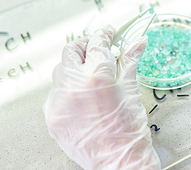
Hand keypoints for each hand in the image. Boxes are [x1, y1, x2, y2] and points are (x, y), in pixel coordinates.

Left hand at [43, 26, 160, 169]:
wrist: (118, 162)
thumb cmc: (129, 131)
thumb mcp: (131, 90)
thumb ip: (130, 62)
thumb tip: (138, 42)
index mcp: (96, 76)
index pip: (97, 43)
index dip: (105, 34)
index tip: (110, 33)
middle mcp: (73, 86)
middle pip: (72, 51)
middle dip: (86, 46)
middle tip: (98, 48)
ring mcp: (59, 102)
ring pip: (61, 71)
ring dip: (74, 67)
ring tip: (90, 74)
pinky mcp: (52, 116)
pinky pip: (55, 94)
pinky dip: (67, 89)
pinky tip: (81, 95)